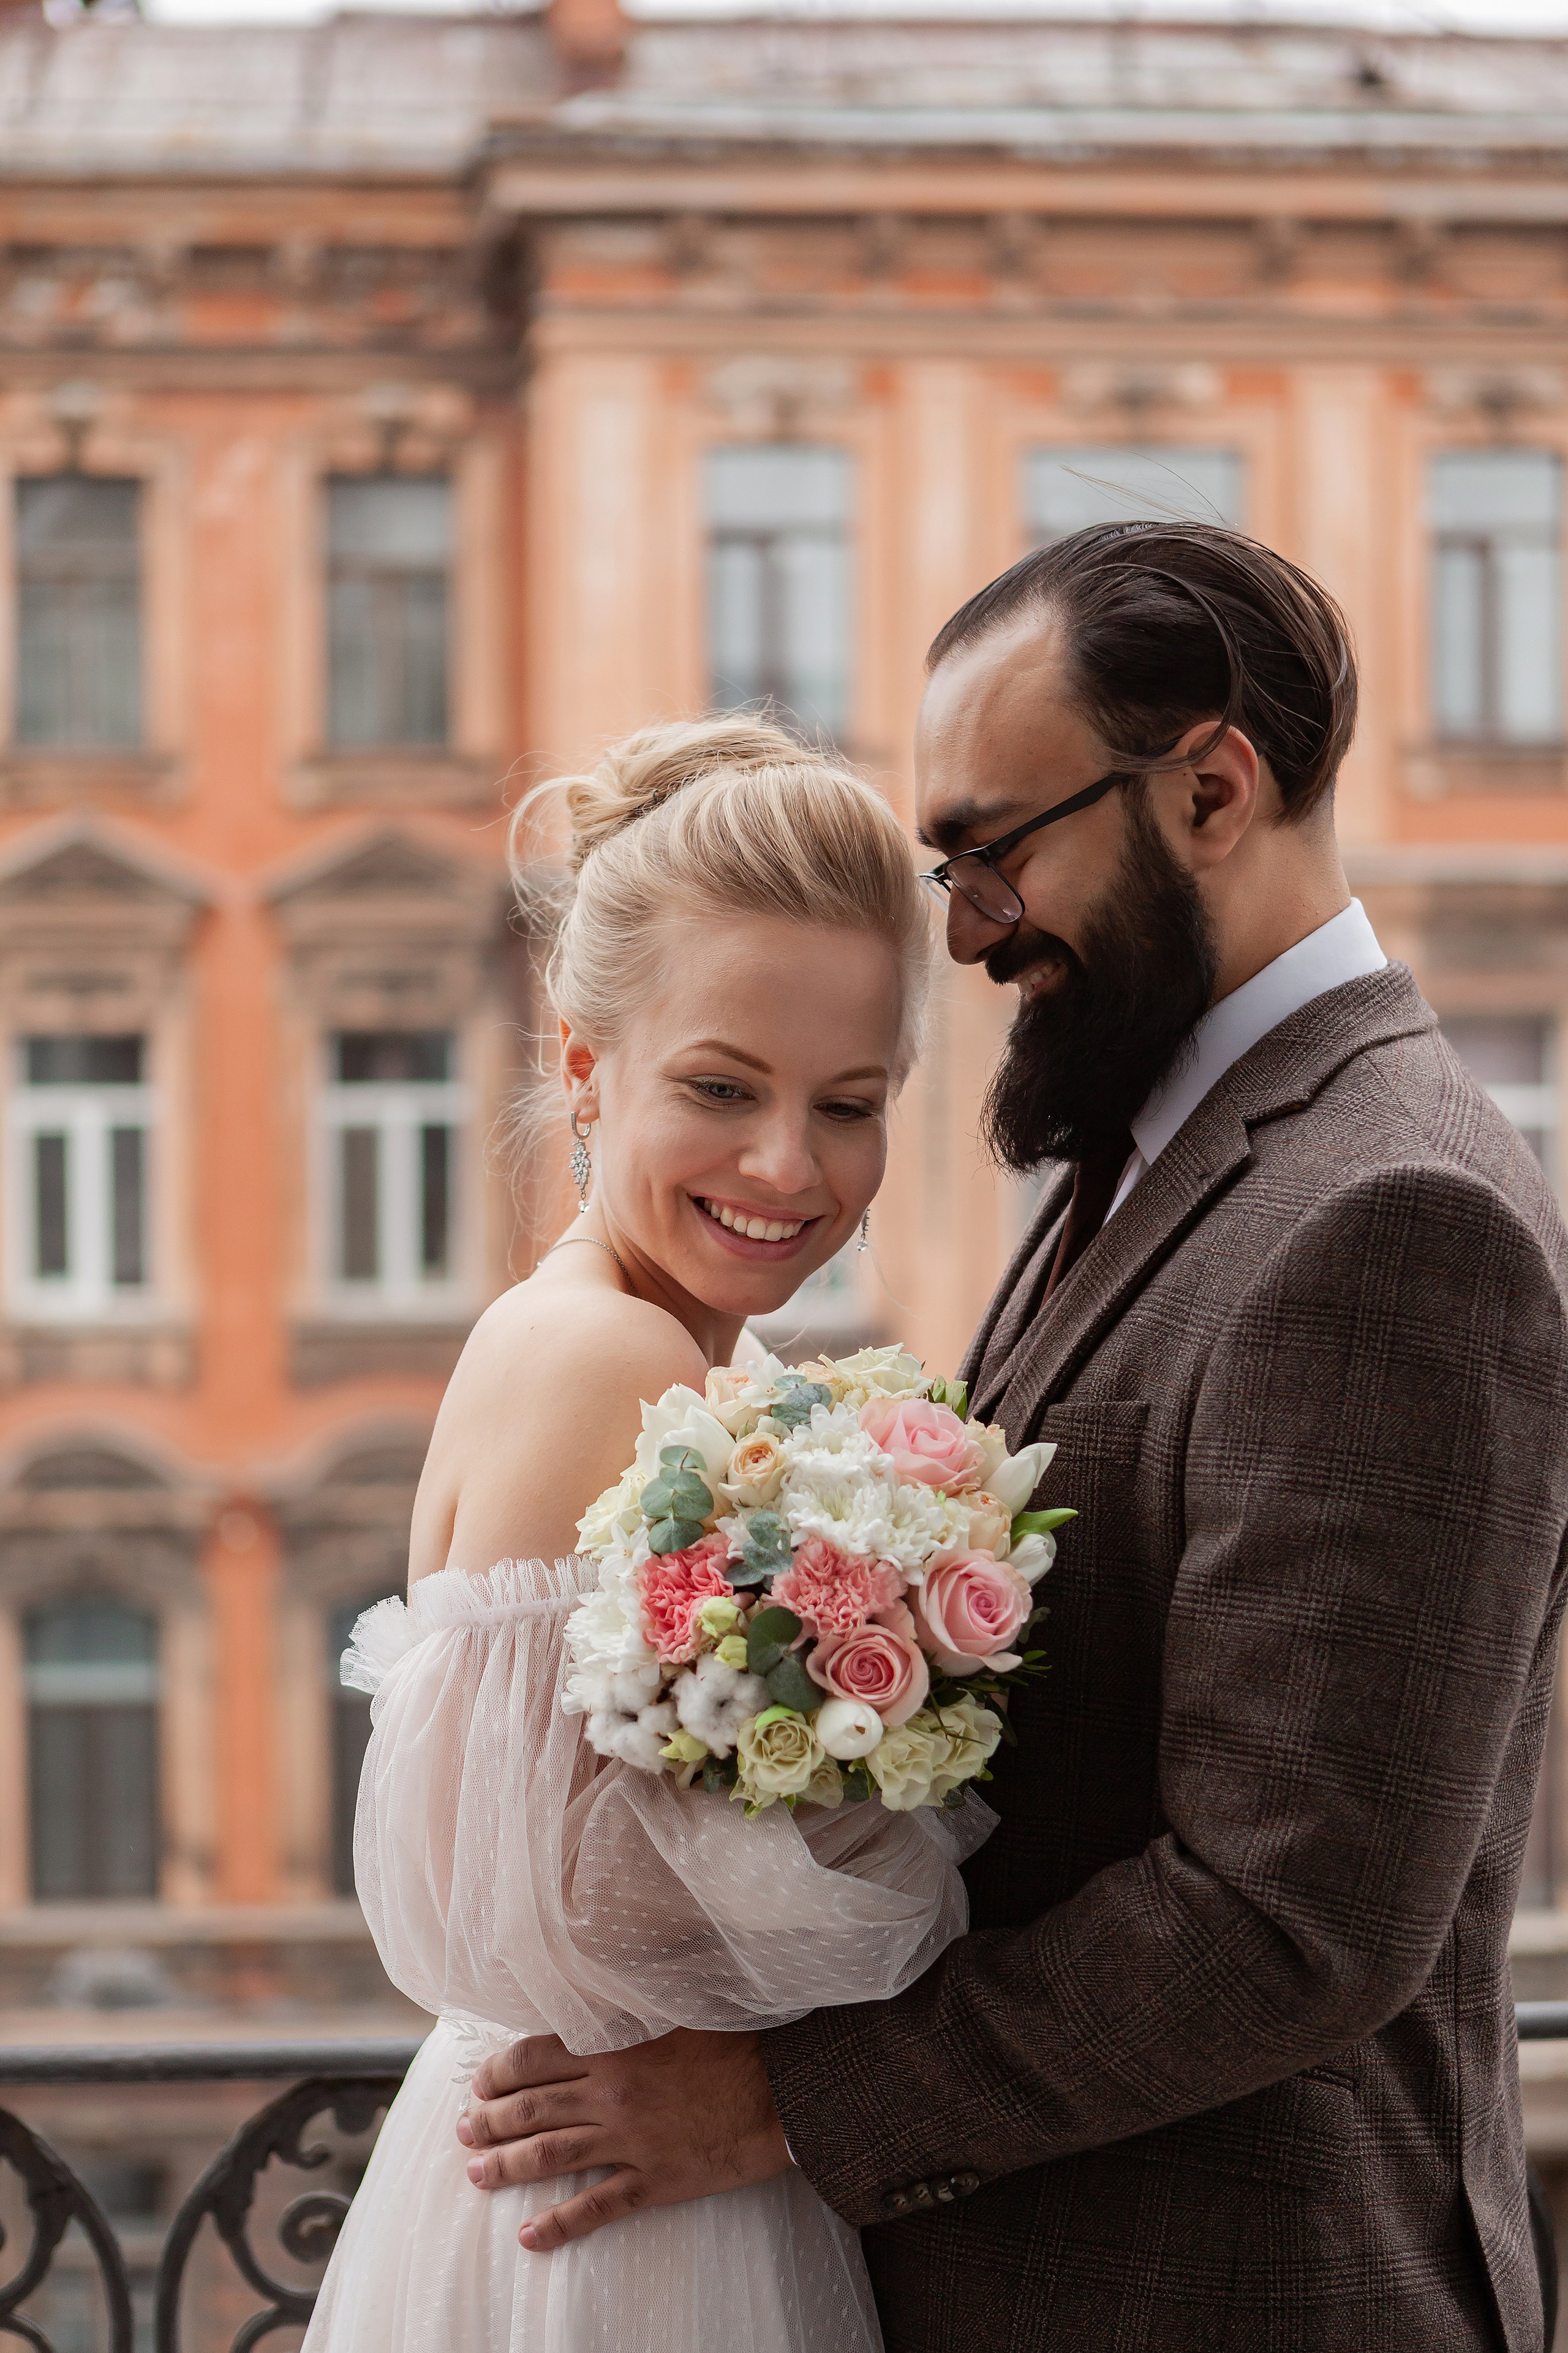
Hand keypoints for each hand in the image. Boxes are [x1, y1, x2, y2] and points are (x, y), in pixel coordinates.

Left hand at [455, 2026, 791, 2249]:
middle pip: (531, 2108)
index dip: (499, 2071)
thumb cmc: (735, 2043)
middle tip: (465, 2130)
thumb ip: (631, 2001)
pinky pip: (595, 2207)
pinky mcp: (654, 2180)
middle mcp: (612, 2093)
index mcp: (614, 2046)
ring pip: (550, 2156)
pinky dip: (558, 2225)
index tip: (481, 2082)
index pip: (534, 2057)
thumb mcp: (677, 2006)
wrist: (783, 2091)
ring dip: (506, 2167)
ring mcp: (631, 2141)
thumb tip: (595, 1983)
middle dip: (489, 2121)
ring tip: (476, 2174)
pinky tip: (530, 2237)